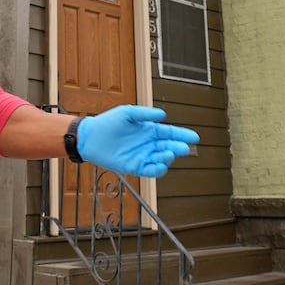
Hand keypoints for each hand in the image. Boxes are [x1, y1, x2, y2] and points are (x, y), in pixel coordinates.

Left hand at [76, 105, 198, 177]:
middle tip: (183, 148)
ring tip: (168, 153)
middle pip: (169, 147)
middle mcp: (148, 144)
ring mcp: (142, 156)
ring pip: (162, 160)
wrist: (90, 137)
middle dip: (177, 148)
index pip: (169, 133)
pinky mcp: (134, 167)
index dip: (182, 135)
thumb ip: (145, 114)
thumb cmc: (108, 122)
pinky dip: (158, 170)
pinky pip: (150, 171)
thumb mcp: (127, 113)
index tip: (194, 137)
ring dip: (168, 158)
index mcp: (149, 130)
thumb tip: (163, 115)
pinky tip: (161, 165)